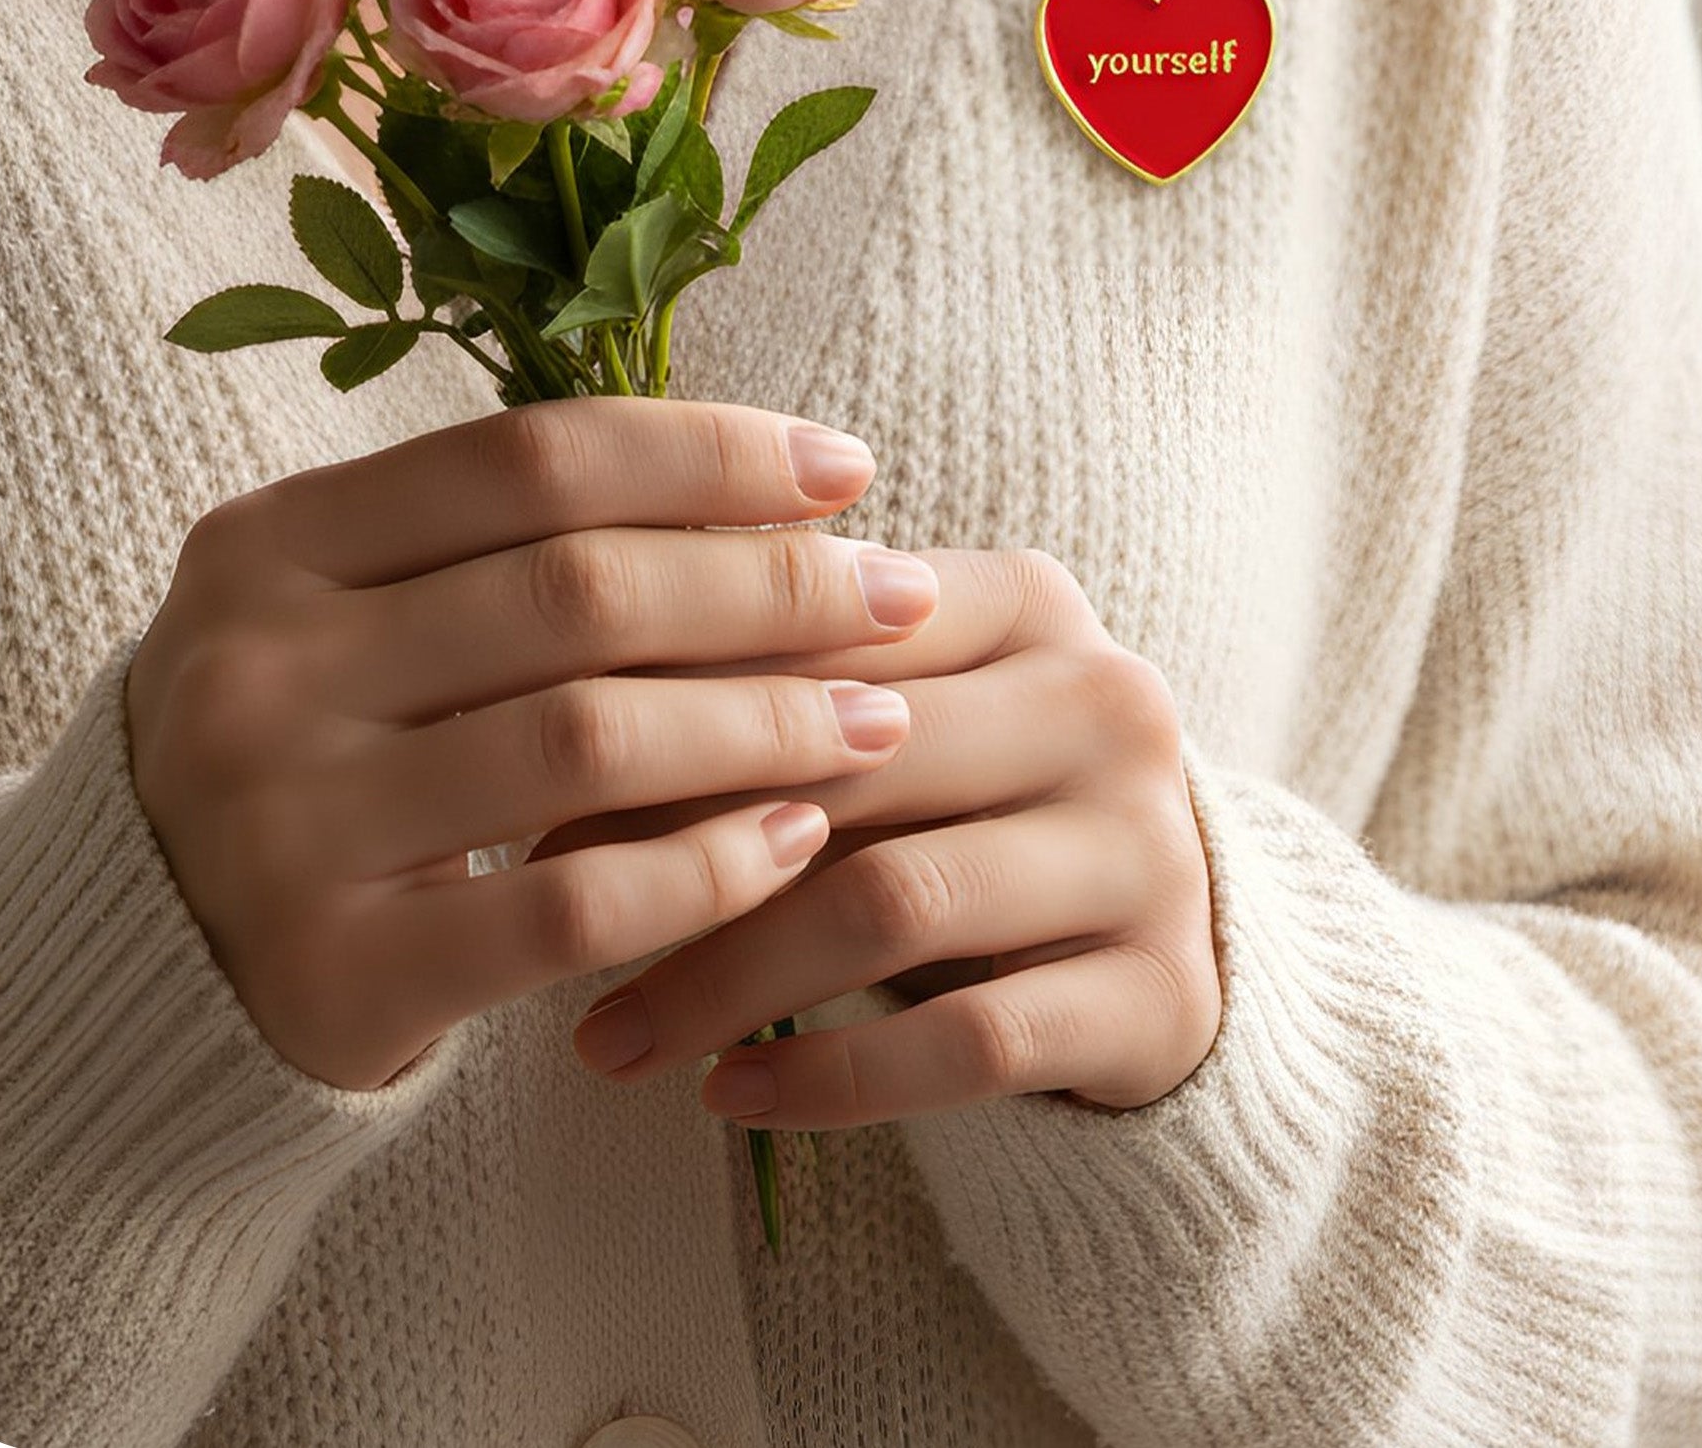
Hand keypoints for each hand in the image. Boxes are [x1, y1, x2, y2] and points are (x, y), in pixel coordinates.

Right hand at [125, 397, 931, 1091]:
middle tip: (902, 598)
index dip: (712, 455)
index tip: (852, 471)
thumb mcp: (363, 619)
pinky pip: (568, 907)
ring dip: (766, 723)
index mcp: (270, 544)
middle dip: (772, 589)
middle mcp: (258, 670)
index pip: (536, 458)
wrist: (141, 985)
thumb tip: (786, 492)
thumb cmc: (321, 760)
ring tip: (880, 721)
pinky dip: (704, 868)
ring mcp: (281, 825)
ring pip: (589, 739)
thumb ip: (518, 547)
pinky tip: (798, 842)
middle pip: (581, 590)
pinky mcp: (331, 975)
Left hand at [545, 549, 1222, 1124]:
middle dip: (681, 846)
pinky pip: (972, 1041)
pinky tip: (728, 1097)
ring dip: (727, 980)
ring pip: (898, 901)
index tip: (537, 777)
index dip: (674, 698)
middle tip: (545, 912)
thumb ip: (764, 702)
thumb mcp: (890, 728)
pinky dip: (832, 1075)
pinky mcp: (1164, 990)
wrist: (1163, 936)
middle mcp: (1110, 705)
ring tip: (604, 1040)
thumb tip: (544, 735)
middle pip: (857, 760)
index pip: (830, 630)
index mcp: (1031, 604)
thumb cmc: (968, 810)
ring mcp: (1150, 848)